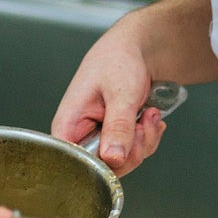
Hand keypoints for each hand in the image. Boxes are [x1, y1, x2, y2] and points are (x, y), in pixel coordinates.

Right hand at [52, 17, 168, 173]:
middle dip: (132, 149)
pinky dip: (147, 137)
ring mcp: (100, 138)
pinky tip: (149, 118)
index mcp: (68, 124)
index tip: (123, 148)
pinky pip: (134, 153)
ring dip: (143, 140)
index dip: (102, 164)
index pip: (76, 163)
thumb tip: (113, 159)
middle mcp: (80, 136)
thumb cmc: (118, 60)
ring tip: (147, 114)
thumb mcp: (120, 93)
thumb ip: (117, 127)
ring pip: (123, 162)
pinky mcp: (116, 138)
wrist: (137, 49)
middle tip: (140, 123)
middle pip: (104, 167)